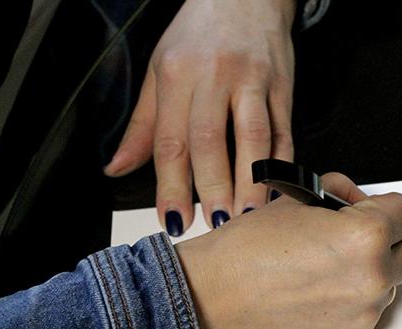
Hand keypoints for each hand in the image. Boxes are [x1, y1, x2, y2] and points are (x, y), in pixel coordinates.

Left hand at [104, 0, 296, 233]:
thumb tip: (117, 167)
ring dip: (251, 182)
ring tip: (247, 214)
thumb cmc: (199, 33)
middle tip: (214, 224)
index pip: (171, 141)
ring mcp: (254, 80)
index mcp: (177, 73)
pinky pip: (283, 130)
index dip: (171, 186)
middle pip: (212, 141)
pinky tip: (274, 189)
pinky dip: (281, 164)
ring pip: (253, 137)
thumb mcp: (159, 70)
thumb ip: (143, 125)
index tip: (174, 220)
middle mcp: (215, 75)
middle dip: (212, 188)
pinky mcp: (283, 86)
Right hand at [176, 173, 401, 328]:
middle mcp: (373, 279)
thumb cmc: (246, 249)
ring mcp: (364, 315)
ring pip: (389, 286)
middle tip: (354, 240)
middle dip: (388, 242)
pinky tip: (317, 296)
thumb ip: (341, 195)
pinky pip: (367, 315)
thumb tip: (360, 202)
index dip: (388, 207)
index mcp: (365, 236)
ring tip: (326, 271)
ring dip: (369, 275)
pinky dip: (351, 305)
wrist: (213, 297)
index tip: (373, 211)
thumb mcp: (297, 201)